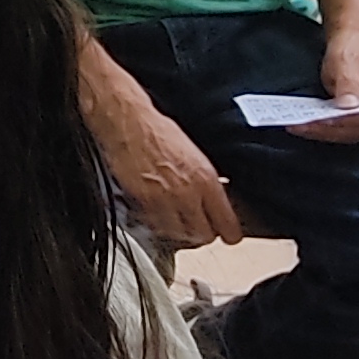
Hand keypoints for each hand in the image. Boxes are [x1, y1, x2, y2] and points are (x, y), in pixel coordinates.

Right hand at [95, 90, 241, 245]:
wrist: (128, 122)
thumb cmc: (157, 129)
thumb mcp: (195, 153)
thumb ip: (207, 180)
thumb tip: (217, 197)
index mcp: (205, 179)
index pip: (226, 222)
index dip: (230, 233)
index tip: (230, 235)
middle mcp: (186, 193)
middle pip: (203, 235)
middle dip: (204, 234)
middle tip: (203, 228)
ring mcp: (162, 200)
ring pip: (179, 236)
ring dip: (181, 232)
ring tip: (181, 223)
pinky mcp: (141, 202)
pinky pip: (155, 227)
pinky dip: (159, 225)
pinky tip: (161, 215)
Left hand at [299, 25, 358, 143]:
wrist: (352, 43)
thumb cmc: (352, 48)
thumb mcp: (346, 60)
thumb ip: (348, 82)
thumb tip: (349, 106)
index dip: (349, 120)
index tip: (325, 120)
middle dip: (332, 129)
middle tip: (303, 126)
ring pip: (353, 133)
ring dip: (326, 132)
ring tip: (300, 127)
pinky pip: (347, 130)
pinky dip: (327, 130)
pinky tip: (307, 126)